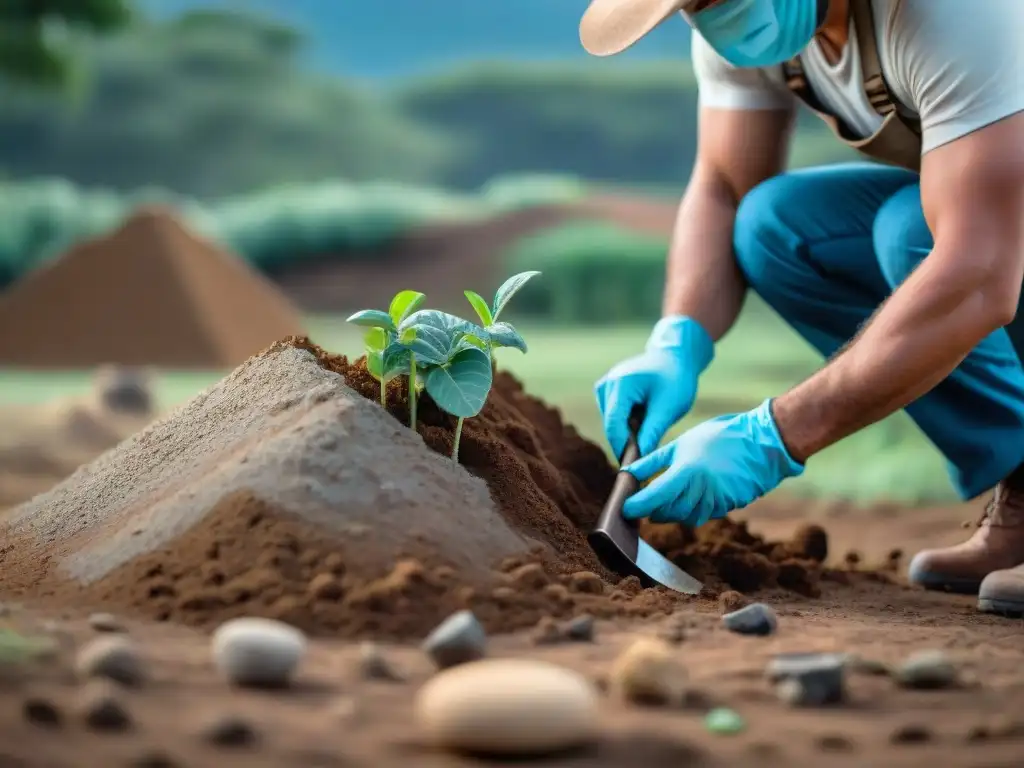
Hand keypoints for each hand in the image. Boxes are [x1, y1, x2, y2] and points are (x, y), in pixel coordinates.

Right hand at [594, 316, 713, 458]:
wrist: (675, 357)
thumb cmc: (676, 379)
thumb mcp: (669, 407)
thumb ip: (653, 431)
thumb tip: (641, 458)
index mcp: (621, 384)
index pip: (614, 423)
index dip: (621, 446)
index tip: (632, 466)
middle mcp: (607, 384)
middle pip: (610, 424)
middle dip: (625, 441)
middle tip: (644, 456)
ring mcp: (604, 386)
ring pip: (611, 421)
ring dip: (626, 431)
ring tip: (648, 430)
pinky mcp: (606, 390)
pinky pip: (613, 414)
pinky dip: (626, 422)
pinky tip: (642, 418)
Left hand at [621, 399, 803, 525]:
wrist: (763, 442)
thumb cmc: (719, 437)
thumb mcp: (682, 443)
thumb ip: (653, 461)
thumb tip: (628, 473)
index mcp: (687, 471)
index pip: (654, 498)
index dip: (637, 507)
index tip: (625, 510)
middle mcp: (701, 490)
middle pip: (668, 512)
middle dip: (653, 510)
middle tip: (642, 504)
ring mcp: (717, 501)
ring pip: (685, 517)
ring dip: (672, 512)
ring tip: (664, 500)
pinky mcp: (729, 506)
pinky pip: (704, 514)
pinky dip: (692, 509)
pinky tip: (690, 497)